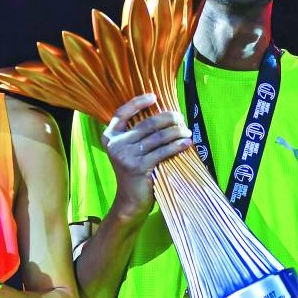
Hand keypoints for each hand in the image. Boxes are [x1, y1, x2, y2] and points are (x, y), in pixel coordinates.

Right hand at [102, 93, 191, 219]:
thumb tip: (165, 115)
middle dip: (167, 118)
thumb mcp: (130, 150)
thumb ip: (138, 134)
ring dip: (176, 132)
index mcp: (110, 136)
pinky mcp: (138, 167)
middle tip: (180, 117)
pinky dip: (177, 146)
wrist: (130, 200)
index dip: (138, 102)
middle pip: (146, 124)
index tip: (155, 96)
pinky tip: (187, 143)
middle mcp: (115, 144)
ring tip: (187, 131)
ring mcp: (125, 155)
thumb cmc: (135, 172)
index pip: (122, 112)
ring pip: (157, 137)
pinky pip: (162, 151)